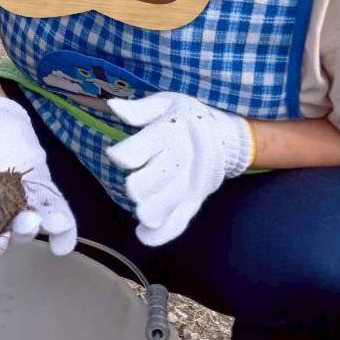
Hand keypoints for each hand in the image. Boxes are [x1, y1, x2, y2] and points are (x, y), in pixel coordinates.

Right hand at [0, 96, 76, 257]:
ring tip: (55, 223)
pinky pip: (56, 204)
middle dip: (23, 231)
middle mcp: (7, 213)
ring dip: (50, 226)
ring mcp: (27, 199)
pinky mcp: (43, 184)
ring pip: (40, 220)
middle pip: (17, 232)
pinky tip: (64, 224)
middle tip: (27, 223)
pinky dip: (62, 216)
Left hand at [106, 93, 254, 246]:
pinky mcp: (195, 199)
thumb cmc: (187, 116)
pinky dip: (162, 232)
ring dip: (151, 210)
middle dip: (141, 185)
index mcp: (173, 130)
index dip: (126, 154)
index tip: (115, 155)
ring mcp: (191, 182)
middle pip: (159, 178)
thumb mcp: (166, 103)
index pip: (148, 145)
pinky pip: (180, 220)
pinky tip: (143, 235)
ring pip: (169, 202)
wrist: (226, 136)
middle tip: (132, 185)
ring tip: (140, 210)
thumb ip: (139, 110)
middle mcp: (183, 157)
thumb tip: (113, 106)